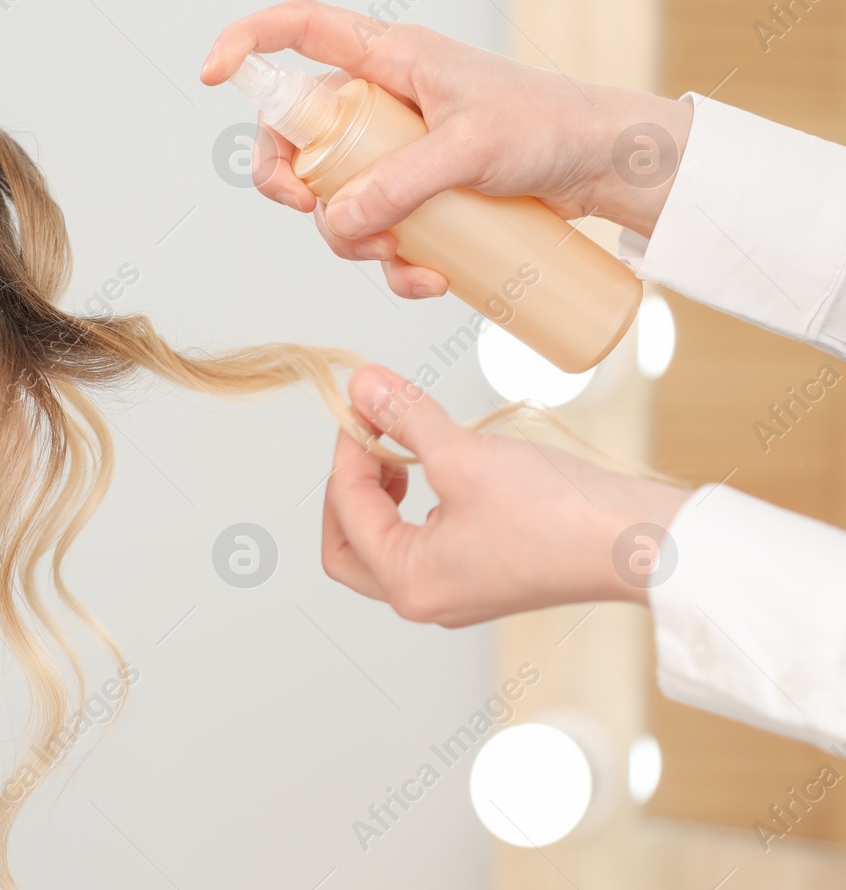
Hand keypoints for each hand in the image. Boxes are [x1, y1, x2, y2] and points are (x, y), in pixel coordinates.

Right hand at [200, 0, 692, 300]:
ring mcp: (399, 149)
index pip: (302, 28)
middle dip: (292, 181)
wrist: (609, 167)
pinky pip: (378, 229)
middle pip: (298, 132)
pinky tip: (430, 280)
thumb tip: (334, 223)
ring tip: (405, 259)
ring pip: (335, 194)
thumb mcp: (472, 150)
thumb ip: (400, 183)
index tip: (212, 76)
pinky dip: (393, 263)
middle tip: (308, 210)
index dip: (249, 42)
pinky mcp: (420, 192)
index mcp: (392, 58)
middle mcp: (385, 99)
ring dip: (353, 237)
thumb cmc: (552, 129)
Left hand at [321, 365, 691, 626]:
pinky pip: (427, 542)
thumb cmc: (557, 512)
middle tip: (368, 439)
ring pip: (387, 544)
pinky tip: (442, 468)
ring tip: (405, 447)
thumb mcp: (462, 454)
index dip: (347, 449)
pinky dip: (418, 504)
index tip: (364, 404)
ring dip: (383, 495)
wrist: (639, 541)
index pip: (345, 511)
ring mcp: (457, 591)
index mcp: (408, 583)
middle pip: (348, 547)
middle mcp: (426, 599)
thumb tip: (363, 384)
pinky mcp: (487, 576)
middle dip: (350, 488)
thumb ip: (404, 417)